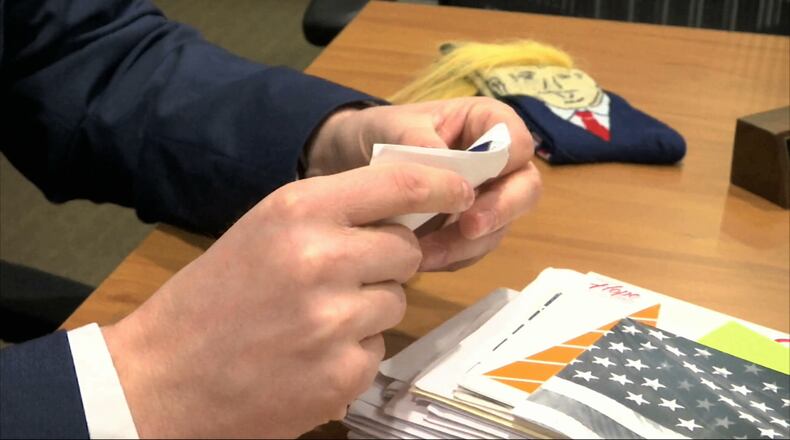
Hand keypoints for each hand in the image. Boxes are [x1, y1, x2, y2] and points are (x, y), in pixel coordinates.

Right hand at [101, 163, 473, 437]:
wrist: (160, 378)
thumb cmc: (210, 299)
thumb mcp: (263, 231)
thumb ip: (329, 215)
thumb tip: (402, 207)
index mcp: (297, 211)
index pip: (399, 184)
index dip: (441, 185)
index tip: (461, 191)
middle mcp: (322, 260)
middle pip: (406, 250)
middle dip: (386, 262)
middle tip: (342, 276)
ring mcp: (334, 323)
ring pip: (396, 302)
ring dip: (368, 310)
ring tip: (313, 321)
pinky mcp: (342, 376)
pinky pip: (378, 350)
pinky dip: (353, 353)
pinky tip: (309, 355)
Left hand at [310, 97, 541, 270]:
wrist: (351, 161)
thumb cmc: (381, 132)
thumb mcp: (394, 126)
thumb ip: (419, 140)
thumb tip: (441, 163)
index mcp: (486, 124)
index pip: (517, 142)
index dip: (506, 163)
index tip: (474, 184)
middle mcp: (496, 163)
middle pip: (524, 190)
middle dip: (499, 212)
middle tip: (469, 227)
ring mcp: (485, 199)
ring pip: (499, 228)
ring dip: (467, 244)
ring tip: (427, 253)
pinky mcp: (466, 230)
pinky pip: (472, 250)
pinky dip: (451, 258)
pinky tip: (421, 260)